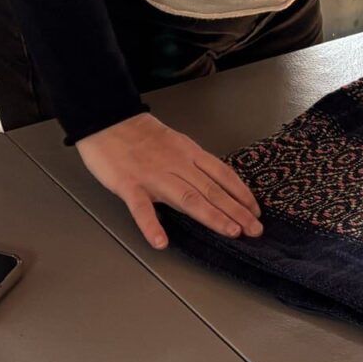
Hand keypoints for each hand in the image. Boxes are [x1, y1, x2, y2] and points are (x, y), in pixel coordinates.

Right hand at [74, 113, 261, 249]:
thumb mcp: (174, 143)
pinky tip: (161, 242)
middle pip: (211, 189)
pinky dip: (151, 225)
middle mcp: (176, 165)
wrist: (106, 119)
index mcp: (188, 153)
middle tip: (255, 230)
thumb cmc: (138, 134)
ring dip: (212, 216)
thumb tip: (213, 183)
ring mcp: (153, 176)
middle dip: (236, 210)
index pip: (222, 174)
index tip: (256, 211)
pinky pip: (141, 208)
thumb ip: (191, 163)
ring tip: (230, 232)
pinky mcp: (129, 185)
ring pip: (188, 198)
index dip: (241, 193)